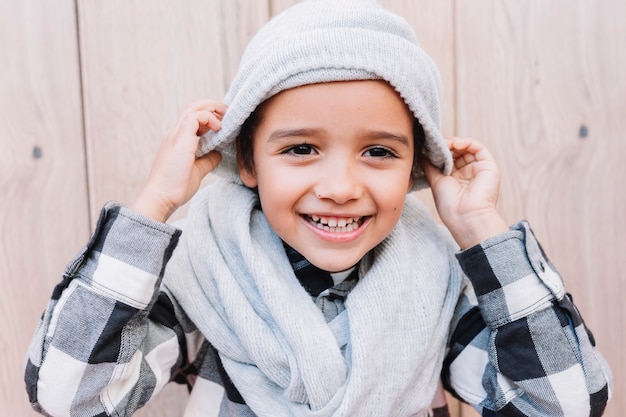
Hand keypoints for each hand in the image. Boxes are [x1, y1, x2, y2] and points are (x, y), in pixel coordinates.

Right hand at [131, 100, 226, 221]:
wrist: (160, 198)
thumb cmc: (175, 188)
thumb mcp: (197, 170)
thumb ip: (208, 160)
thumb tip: (219, 153)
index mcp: (178, 140)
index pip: (192, 118)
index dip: (209, 116)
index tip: (223, 124)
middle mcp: (175, 134)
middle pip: (192, 107)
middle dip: (212, 106)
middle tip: (227, 114)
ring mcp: (176, 135)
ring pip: (193, 107)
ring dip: (212, 109)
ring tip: (225, 116)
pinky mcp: (180, 140)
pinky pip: (194, 117)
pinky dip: (209, 118)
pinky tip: (218, 128)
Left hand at [423, 138, 507, 248]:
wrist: (466, 216)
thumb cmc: (450, 205)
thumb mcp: (436, 181)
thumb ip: (430, 165)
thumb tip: (423, 152)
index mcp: (456, 179)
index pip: (448, 159)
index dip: (439, 152)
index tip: (428, 149)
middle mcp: (468, 173)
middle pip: (457, 152)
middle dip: (445, 147)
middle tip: (435, 145)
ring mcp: (478, 169)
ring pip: (467, 148)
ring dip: (454, 143)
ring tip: (444, 145)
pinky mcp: (488, 166)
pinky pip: (478, 148)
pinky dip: (466, 142)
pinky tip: (454, 144)